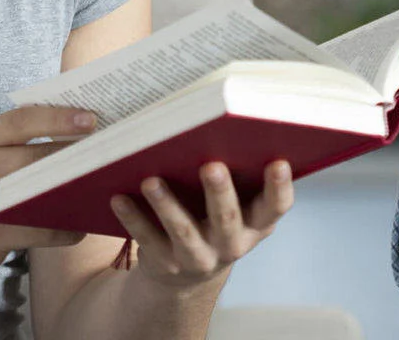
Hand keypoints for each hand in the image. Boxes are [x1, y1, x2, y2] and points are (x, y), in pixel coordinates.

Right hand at [0, 106, 96, 283]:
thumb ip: (18, 143)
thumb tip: (81, 132)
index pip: (23, 119)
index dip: (60, 117)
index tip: (93, 118)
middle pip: (40, 155)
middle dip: (79, 156)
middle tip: (115, 154)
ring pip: (45, 192)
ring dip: (78, 192)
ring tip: (105, 188)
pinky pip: (42, 230)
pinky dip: (66, 229)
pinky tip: (79, 228)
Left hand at [109, 160, 293, 288]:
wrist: (187, 275)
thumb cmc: (217, 219)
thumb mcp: (238, 206)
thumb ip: (240, 176)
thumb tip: (227, 123)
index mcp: (257, 223)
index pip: (276, 207)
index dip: (279, 187)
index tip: (278, 162)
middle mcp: (232, 244)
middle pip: (227, 218)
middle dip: (219, 192)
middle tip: (211, 166)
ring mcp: (199, 257)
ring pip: (183, 230)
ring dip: (167, 204)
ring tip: (151, 181)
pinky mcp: (166, 264)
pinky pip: (148, 239)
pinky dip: (133, 218)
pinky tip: (119, 197)